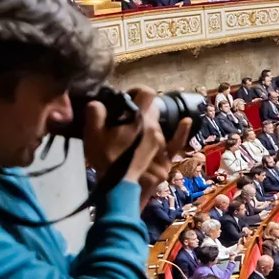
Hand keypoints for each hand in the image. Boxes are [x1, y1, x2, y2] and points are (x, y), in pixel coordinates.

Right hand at [83, 87, 191, 208]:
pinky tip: (186, 121)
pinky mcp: (166, 157)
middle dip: (138, 110)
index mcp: (139, 118)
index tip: (126, 98)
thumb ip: (96, 113)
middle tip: (121, 119)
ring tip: (129, 134)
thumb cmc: (105, 159)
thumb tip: (99, 102)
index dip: (136, 92)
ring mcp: (162, 143)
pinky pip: (176, 142)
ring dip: (146, 125)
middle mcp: (155, 128)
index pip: (146, 93)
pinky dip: (180, 131)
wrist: (117, 187)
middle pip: (151, 111)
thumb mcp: (93, 134)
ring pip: (157, 126)